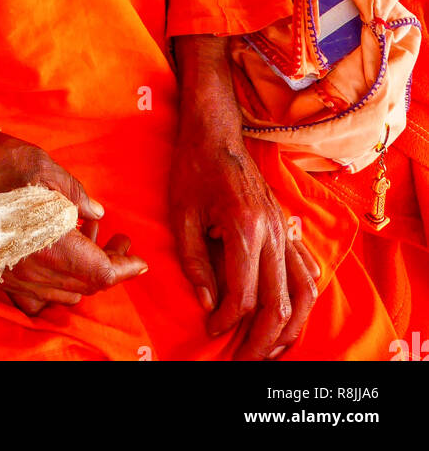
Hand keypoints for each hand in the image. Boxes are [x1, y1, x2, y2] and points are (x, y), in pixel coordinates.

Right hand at [0, 129, 146, 316]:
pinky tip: (60, 258)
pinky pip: (35, 296)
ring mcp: (12, 275)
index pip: (99, 271)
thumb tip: (96, 214)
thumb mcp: (45, 168)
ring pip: (62, 293)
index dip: (124, 267)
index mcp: (48, 243)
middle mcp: (31, 268)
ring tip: (88, 238)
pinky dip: (55, 284)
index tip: (139, 260)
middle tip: (120, 240)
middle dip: (109, 265)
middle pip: (84, 285)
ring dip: (83, 272)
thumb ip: (75, 194)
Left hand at [171, 35, 319, 360]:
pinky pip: (307, 272)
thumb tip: (210, 305)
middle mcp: (274, 231)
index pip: (244, 295)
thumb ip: (195, 263)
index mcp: (245, 227)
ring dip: (290, 329)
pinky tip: (288, 318)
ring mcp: (287, 229)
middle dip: (260, 341)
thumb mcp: (181, 214)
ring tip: (269, 350)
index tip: (210, 329)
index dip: (227, 321)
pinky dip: (302, 302)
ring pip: (304, 294)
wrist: (216, 129)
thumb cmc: (193, 167)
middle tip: (240, 359)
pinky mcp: (289, 227)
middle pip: (279, 304)